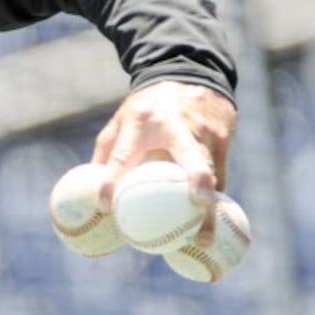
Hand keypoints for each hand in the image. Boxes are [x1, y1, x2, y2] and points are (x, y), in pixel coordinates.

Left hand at [93, 80, 236, 246]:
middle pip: (189, 155)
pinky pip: (218, 173)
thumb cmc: (146, 107)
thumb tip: (92, 196)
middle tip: (196, 205)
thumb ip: (107, 153)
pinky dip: (213, 197)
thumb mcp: (121, 120)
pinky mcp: (222, 137)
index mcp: (140, 121)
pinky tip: (210, 222)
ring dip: (208, 208)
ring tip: (202, 241)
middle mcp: (175, 125)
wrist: (187, 73)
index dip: (113, 180)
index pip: (124, 154)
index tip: (106, 208)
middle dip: (196, 179)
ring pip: (210, 172)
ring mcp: (203, 131)